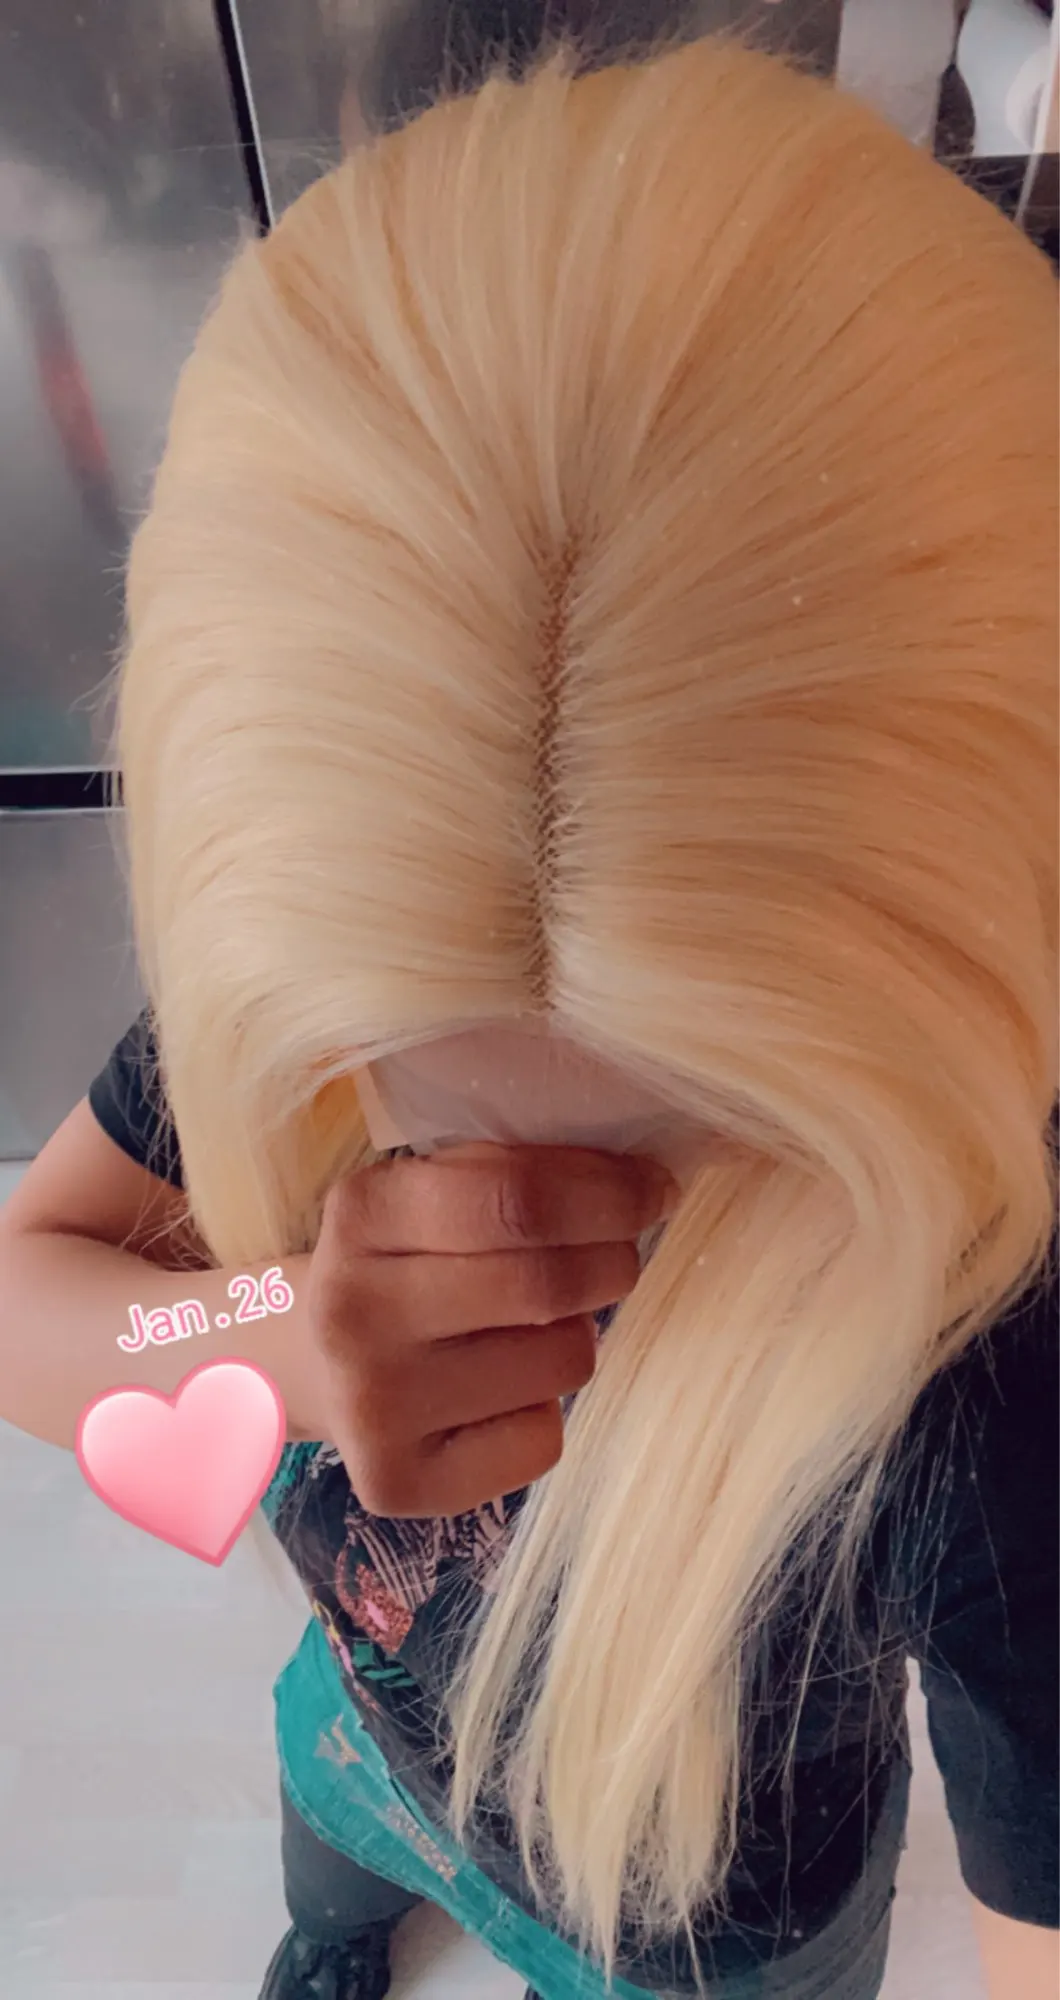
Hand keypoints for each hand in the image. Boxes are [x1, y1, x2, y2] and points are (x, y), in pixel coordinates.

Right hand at [307, 1144, 676, 1516]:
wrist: (308, 1365)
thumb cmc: (402, 1263)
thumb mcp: (427, 1192)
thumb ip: (512, 1176)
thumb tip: (642, 1184)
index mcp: (363, 1213)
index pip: (514, 1198)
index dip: (607, 1192)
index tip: (652, 1190)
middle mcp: (354, 1308)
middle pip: (544, 1282)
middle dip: (613, 1261)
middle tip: (621, 1256)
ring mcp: (372, 1403)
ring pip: (561, 1362)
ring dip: (577, 1337)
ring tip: (534, 1332)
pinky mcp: (397, 1482)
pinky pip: (540, 1439)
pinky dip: (544, 1411)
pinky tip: (500, 1395)